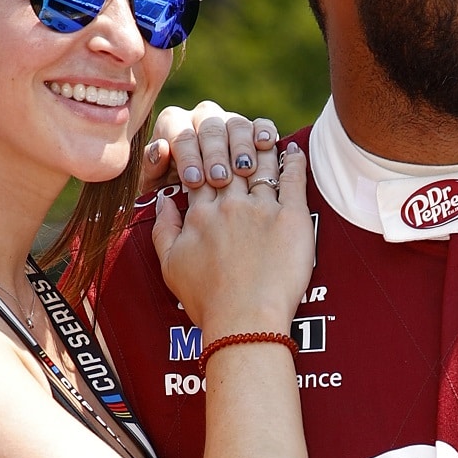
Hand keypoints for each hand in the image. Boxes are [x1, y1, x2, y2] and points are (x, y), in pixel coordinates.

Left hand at [139, 101, 278, 194]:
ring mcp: (229, 120)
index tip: (193, 180)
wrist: (201, 204)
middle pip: (210, 127)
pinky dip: (264, 132)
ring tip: (243, 170)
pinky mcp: (254, 129)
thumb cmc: (172, 194)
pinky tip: (265, 145)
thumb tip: (159, 148)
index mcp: (173, 124)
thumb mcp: (157, 186)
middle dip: (214, 154)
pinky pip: (261, 124)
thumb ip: (153, 167)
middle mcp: (201, 116)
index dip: (187, 157)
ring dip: (241, 147)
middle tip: (218, 179)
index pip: (180, 134)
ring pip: (236, 124)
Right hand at [152, 141, 312, 335]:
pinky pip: (293, 179)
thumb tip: (163, 199)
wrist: (244, 321)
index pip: (202, 173)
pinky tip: (294, 151)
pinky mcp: (291, 217)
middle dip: (234, 147)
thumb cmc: (208, 301)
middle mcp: (229, 205)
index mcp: (199, 215)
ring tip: (268, 138)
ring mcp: (261, 209)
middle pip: (232, 163)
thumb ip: (164, 228)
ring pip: (262, 166)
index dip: (206, 158)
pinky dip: (294, 162)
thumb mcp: (170, 266)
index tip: (213, 151)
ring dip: (264, 148)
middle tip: (241, 136)